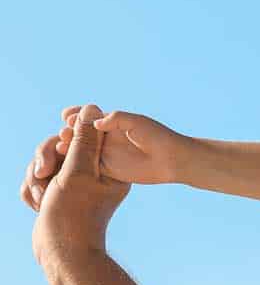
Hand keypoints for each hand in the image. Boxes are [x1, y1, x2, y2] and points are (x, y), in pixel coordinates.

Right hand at [28, 105, 130, 264]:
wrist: (60, 255)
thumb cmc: (72, 214)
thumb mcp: (78, 172)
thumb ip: (84, 140)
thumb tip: (91, 109)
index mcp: (109, 166)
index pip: (86, 134)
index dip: (67, 136)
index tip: (60, 145)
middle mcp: (94, 174)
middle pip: (62, 147)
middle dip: (46, 160)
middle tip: (42, 173)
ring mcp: (75, 185)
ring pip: (46, 162)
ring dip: (36, 178)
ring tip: (40, 198)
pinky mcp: (58, 194)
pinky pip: (39, 180)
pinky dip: (33, 191)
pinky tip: (37, 205)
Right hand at [50, 105, 185, 186]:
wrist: (172, 160)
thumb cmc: (158, 137)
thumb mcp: (137, 123)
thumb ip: (117, 119)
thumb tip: (95, 122)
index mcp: (113, 123)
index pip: (89, 116)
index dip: (76, 115)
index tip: (66, 115)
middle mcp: (107, 138)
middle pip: (81, 133)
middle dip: (70, 131)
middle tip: (63, 132)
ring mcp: (106, 154)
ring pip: (82, 150)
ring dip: (70, 147)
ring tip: (62, 144)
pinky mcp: (108, 170)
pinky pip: (88, 166)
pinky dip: (76, 163)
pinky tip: (66, 161)